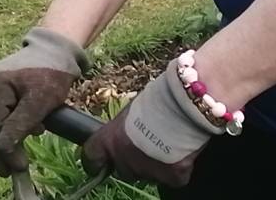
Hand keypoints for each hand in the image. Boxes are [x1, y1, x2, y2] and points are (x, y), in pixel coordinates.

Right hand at [0, 28, 89, 174]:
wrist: (55, 50)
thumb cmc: (51, 73)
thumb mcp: (40, 101)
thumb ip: (20, 124)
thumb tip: (4, 149)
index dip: (4, 148)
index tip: (18, 167)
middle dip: (0, 149)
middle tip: (10, 172)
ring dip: (4, 140)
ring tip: (15, 160)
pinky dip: (6, 127)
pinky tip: (17, 138)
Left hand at [81, 105, 201, 189]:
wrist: (184, 104)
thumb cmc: (156, 99)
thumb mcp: (130, 111)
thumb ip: (123, 129)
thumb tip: (126, 134)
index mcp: (109, 139)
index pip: (91, 157)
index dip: (95, 161)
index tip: (97, 163)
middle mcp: (124, 160)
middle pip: (124, 170)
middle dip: (132, 161)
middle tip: (146, 145)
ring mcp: (148, 171)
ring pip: (147, 175)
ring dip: (153, 165)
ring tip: (167, 142)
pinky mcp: (171, 178)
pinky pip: (171, 178)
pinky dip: (176, 169)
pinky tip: (181, 150)